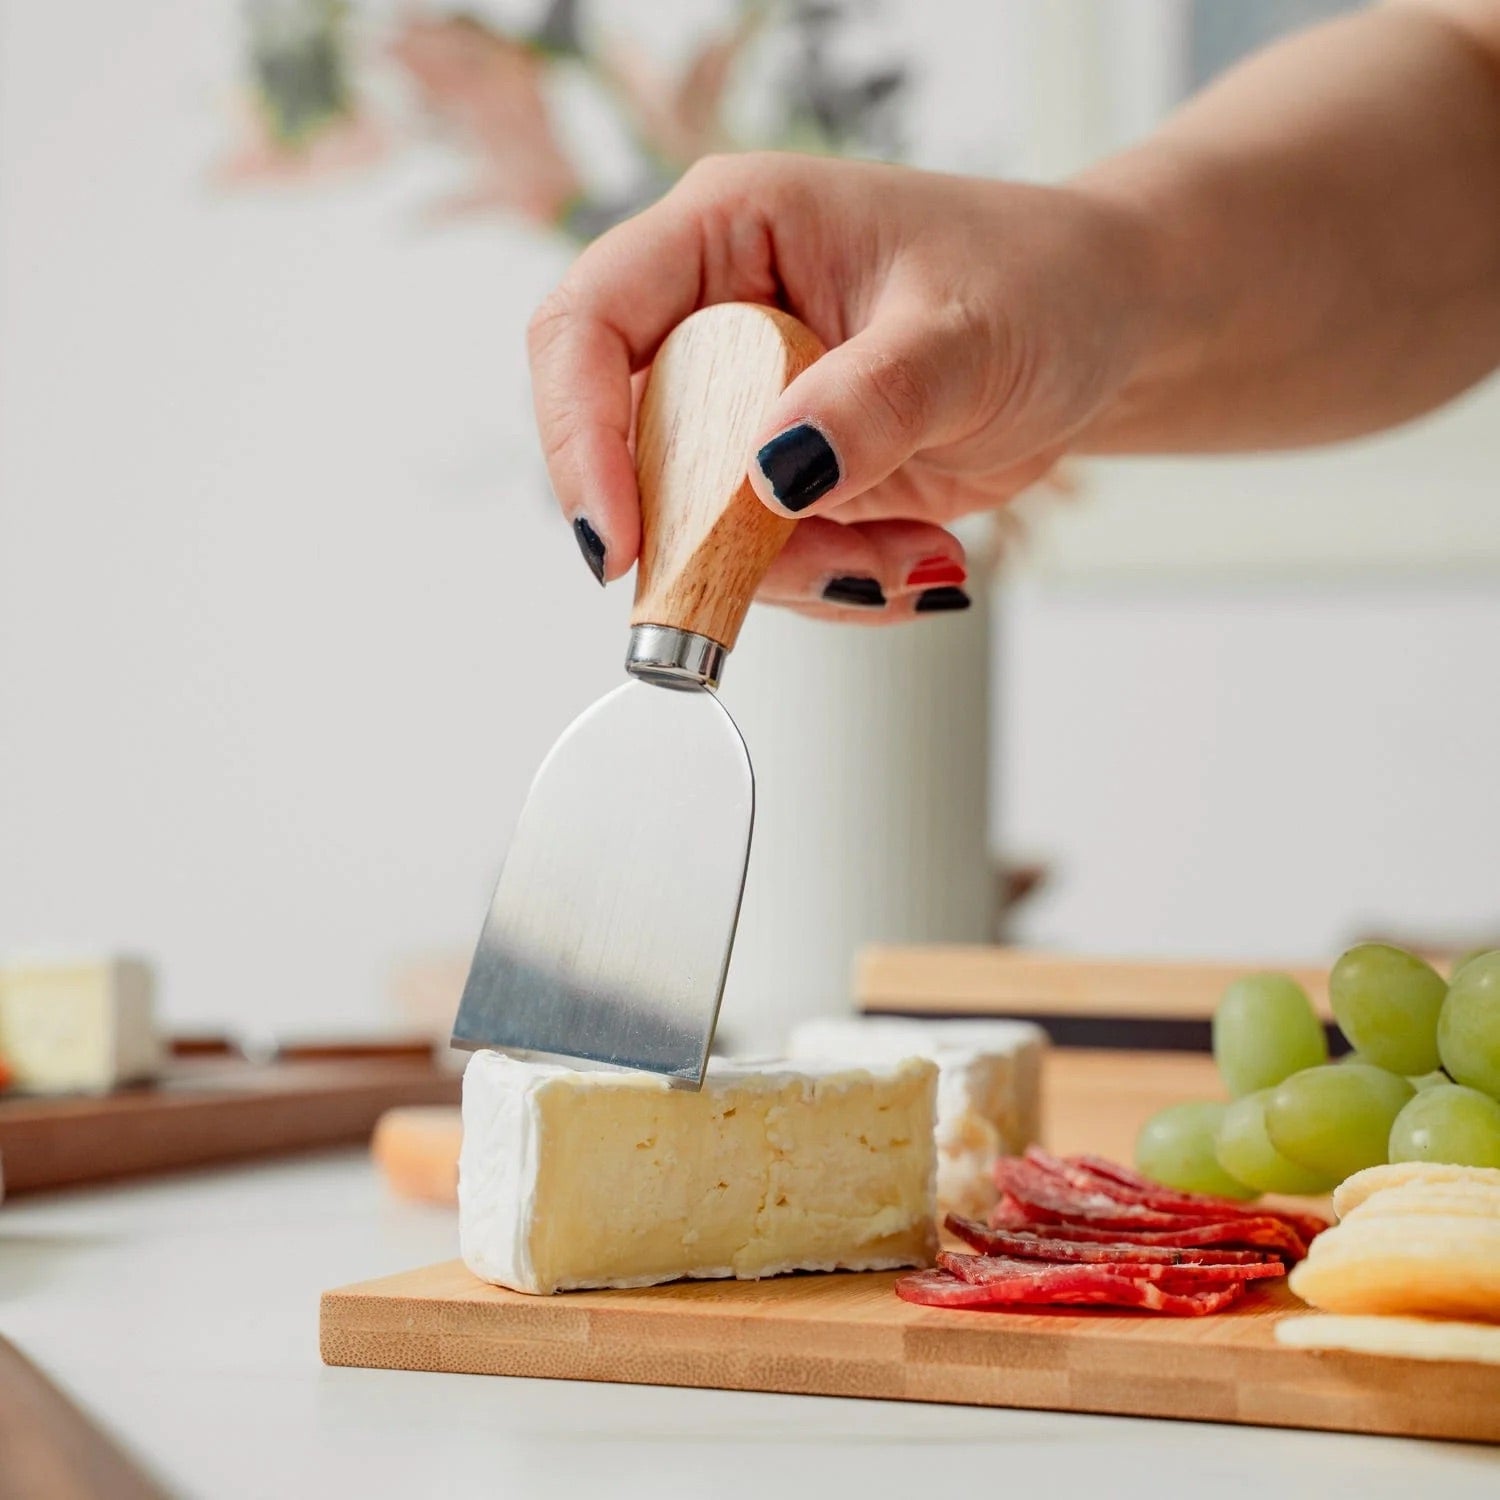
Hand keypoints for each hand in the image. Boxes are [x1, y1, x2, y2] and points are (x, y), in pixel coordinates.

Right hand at [528, 152, 1155, 621]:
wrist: (1097, 334)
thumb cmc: (1040, 285)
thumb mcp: (965, 334)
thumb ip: (870, 400)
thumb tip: (770, 475)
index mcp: (728, 232)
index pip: (588, 326)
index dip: (580, 437)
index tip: (622, 542)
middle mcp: (716, 321)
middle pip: (635, 453)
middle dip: (716, 538)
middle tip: (824, 564)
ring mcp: (746, 409)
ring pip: (698, 531)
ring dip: (797, 575)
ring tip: (915, 556)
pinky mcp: (782, 481)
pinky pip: (765, 563)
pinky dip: (836, 584)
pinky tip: (916, 557)